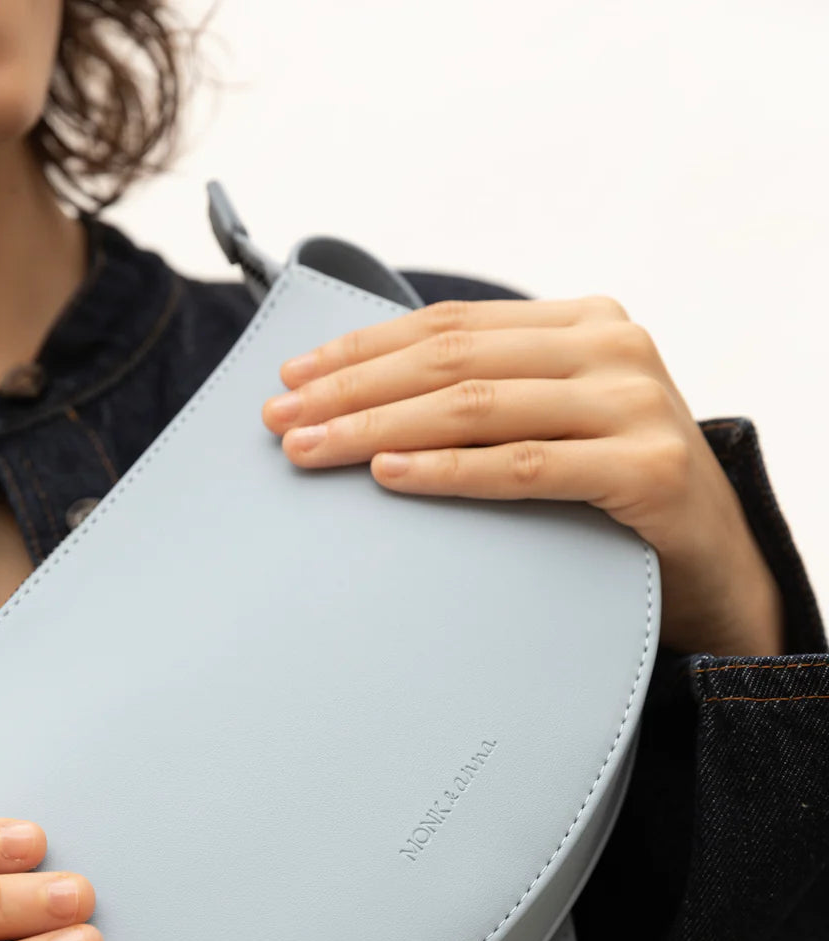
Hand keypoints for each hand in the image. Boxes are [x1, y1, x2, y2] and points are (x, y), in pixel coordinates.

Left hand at [262, 295, 784, 656]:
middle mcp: (612, 347)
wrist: (716, 562)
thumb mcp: (560, 419)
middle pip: (451, 359)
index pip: (450, 324)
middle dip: (353, 389)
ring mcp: (634, 402)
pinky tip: (389, 476)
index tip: (294, 377)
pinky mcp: (646, 468)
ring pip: (477, 406)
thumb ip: (493, 392)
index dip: (363, 348)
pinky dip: (450, 471)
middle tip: (282, 419)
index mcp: (585, 321)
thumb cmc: (615, 492)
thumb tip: (366, 400)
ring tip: (313, 449)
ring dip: (380, 428)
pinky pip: (525, 466)